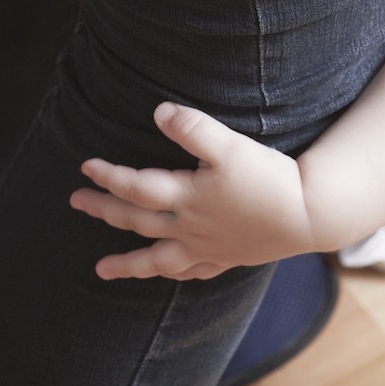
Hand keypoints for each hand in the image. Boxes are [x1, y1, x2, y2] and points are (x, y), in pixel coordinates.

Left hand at [69, 103, 315, 280]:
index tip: (86, 167)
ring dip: (127, 263)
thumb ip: (193, 128)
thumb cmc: (269, 177)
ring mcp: (208, 247)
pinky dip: (172, 273)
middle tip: (76, 202)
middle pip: (137, 220)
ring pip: (157, 258)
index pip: (137, 187)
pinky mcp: (228, 257)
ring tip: (101, 270)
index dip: (109, 176)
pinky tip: (167, 273)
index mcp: (188, 197)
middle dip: (105, 210)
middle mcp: (191, 226)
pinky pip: (191, 272)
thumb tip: (158, 112)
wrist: (309, 212)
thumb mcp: (230, 146)